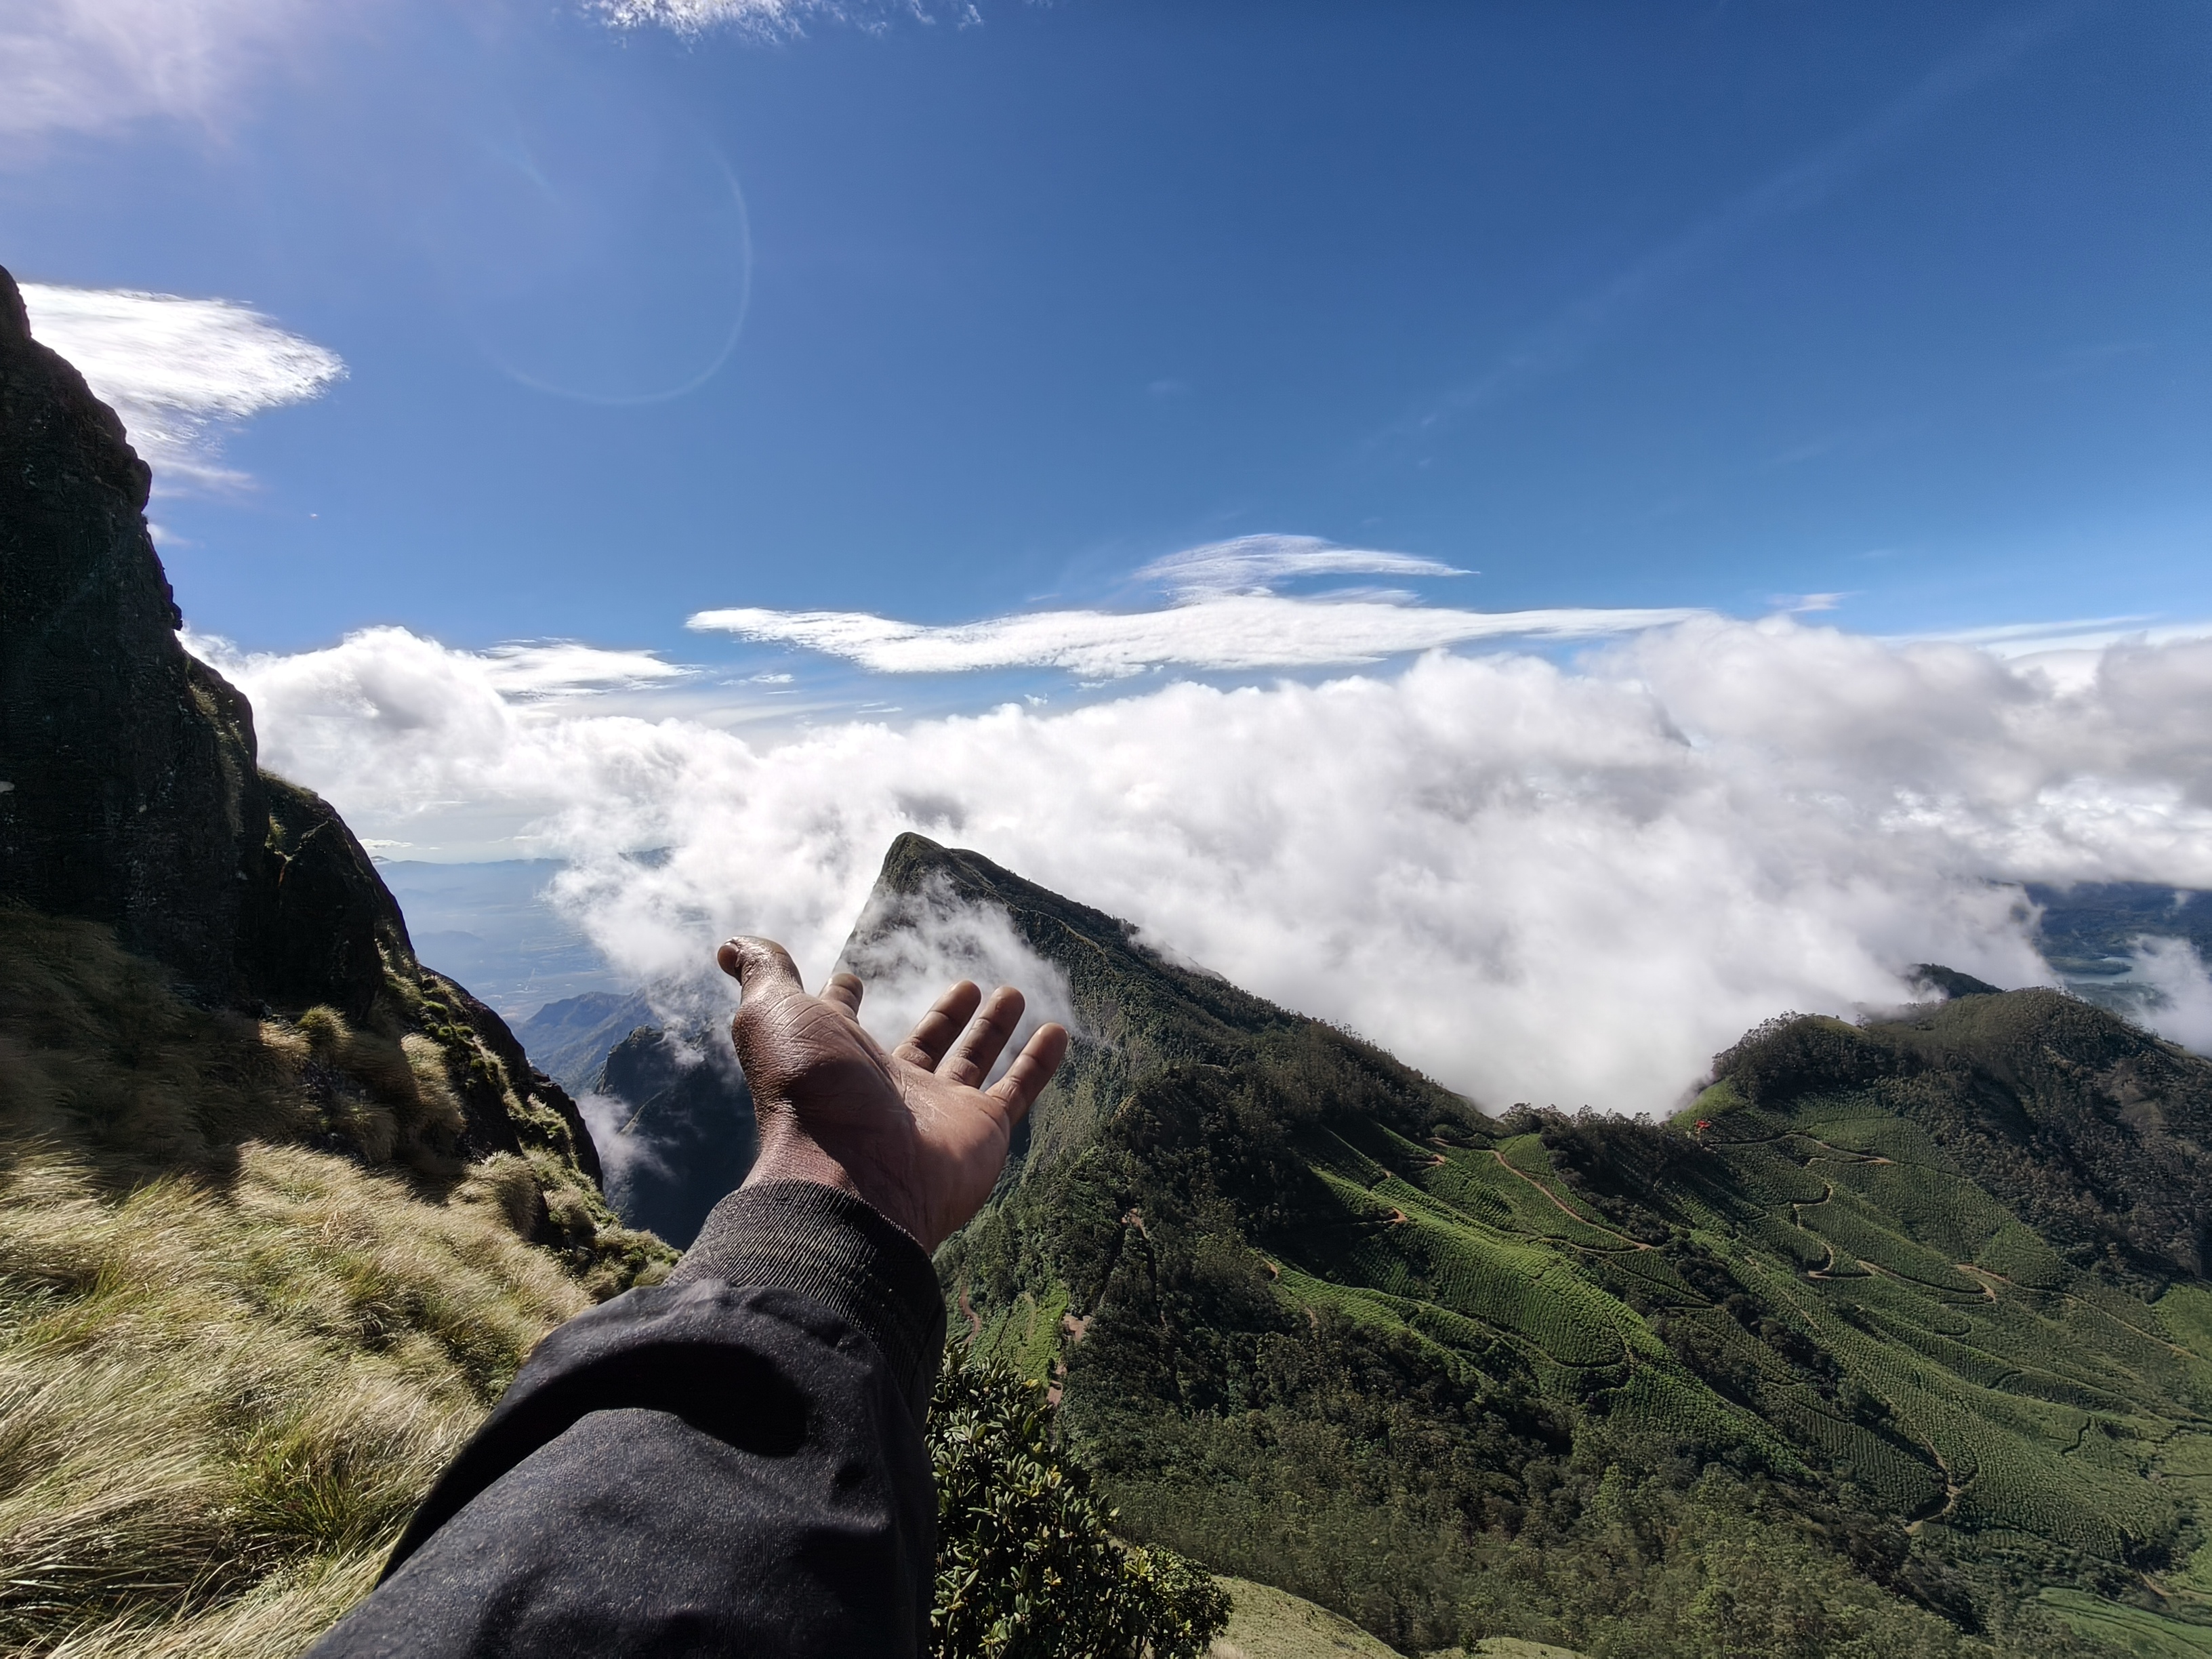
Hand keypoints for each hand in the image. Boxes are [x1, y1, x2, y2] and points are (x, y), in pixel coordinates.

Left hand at [717, 936, 1069, 1252]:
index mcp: (837, 1059)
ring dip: (992, 1029)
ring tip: (1012, 992)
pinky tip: (1059, 1032)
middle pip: (922, 1042)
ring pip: (974, 1061)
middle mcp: (888, 1087)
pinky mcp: (983, 1130)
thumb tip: (729, 945)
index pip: (841, 1022)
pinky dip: (1040, 1062)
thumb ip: (763, 974)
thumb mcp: (773, 1016)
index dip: (842, 999)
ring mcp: (938, 1111)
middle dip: (943, 1015)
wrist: (852, 1178)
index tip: (848, 977)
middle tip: (965, 985)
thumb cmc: (807, 1093)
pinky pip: (1019, 1088)